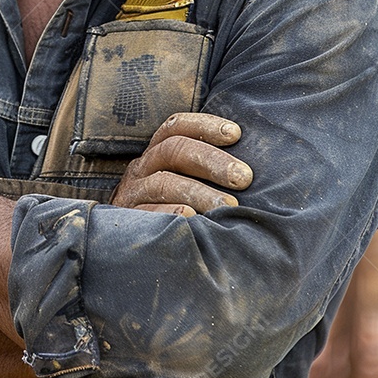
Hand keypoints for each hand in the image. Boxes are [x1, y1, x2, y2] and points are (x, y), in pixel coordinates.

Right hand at [110, 112, 251, 216]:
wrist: (128, 252)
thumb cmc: (176, 214)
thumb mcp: (184, 185)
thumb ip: (209, 173)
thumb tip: (250, 169)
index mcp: (157, 155)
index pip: (176, 127)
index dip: (204, 125)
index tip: (236, 134)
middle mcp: (142, 169)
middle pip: (173, 150)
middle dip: (211, 161)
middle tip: (244, 177)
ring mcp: (131, 194)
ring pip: (163, 183)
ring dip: (199, 192)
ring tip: (229, 206)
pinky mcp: (127, 222)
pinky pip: (146, 214)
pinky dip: (169, 212)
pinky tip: (192, 217)